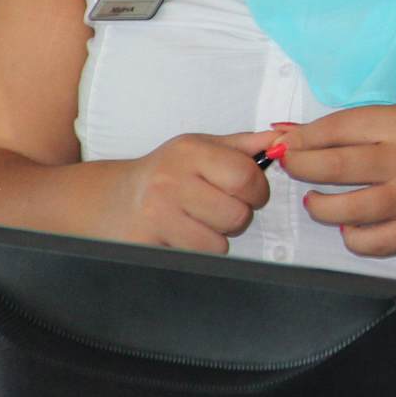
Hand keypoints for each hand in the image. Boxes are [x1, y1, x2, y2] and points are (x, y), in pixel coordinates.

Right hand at [105, 131, 276, 252]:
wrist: (110, 199)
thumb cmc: (166, 171)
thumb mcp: (201, 148)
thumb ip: (244, 145)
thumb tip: (285, 138)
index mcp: (190, 152)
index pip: (246, 177)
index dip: (258, 191)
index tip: (250, 193)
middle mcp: (170, 181)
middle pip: (237, 215)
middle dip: (238, 216)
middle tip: (220, 208)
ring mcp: (155, 214)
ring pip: (219, 243)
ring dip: (217, 237)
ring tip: (198, 220)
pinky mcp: (146, 244)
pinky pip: (196, 258)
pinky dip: (198, 251)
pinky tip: (182, 234)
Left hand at [278, 106, 395, 258]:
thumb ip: (348, 127)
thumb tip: (285, 133)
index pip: (336, 128)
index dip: (302, 138)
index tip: (286, 145)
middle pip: (333, 166)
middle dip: (300, 168)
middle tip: (293, 168)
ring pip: (345, 209)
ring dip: (318, 206)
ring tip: (316, 201)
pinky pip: (368, 242)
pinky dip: (350, 237)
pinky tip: (350, 224)